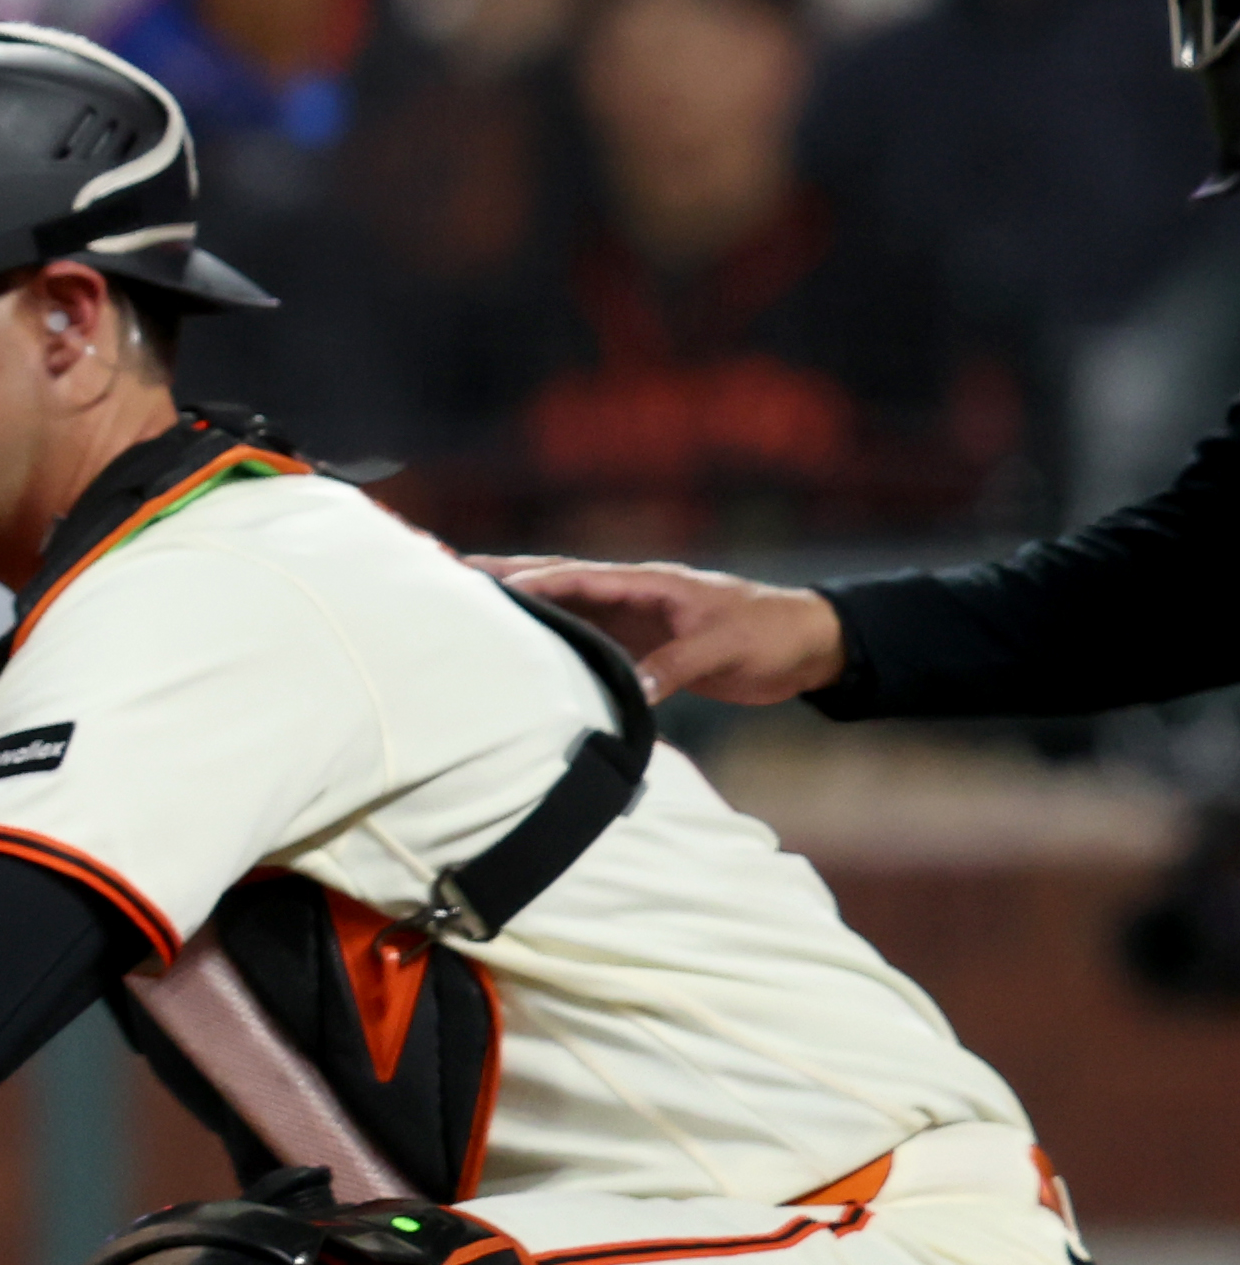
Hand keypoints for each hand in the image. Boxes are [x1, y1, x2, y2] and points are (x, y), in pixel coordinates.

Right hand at [476, 554, 849, 703]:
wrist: (811, 646)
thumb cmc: (772, 633)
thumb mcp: (723, 648)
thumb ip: (674, 666)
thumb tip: (629, 692)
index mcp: (648, 583)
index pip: (577, 576)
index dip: (531, 581)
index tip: (484, 586)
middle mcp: (633, 596)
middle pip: (560, 581)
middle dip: (508, 577)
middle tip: (452, 572)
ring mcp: (637, 620)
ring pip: (570, 611)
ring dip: (527, 610)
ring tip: (473, 611)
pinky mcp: (646, 647)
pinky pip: (591, 644)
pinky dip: (558, 643)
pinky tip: (530, 653)